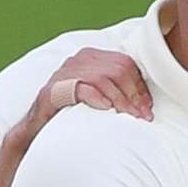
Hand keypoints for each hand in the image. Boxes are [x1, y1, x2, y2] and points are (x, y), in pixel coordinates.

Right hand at [12, 49, 151, 148]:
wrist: (39, 129)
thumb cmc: (75, 113)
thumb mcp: (101, 97)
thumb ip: (120, 91)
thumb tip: (147, 104)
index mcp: (92, 57)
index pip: (126, 64)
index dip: (141, 86)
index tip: (148, 108)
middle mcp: (78, 60)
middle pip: (117, 70)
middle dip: (134, 94)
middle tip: (142, 116)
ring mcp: (64, 73)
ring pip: (102, 79)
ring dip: (120, 100)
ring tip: (129, 116)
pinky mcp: (52, 90)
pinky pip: (80, 88)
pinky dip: (96, 98)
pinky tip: (106, 109)